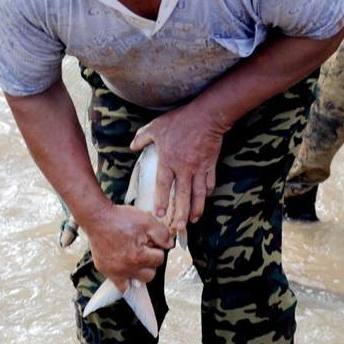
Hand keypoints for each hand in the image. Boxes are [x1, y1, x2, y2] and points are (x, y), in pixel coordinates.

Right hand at [82, 202, 172, 289]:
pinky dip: (124, 279)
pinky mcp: (104, 270)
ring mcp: (113, 271)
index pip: (159, 260)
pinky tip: (125, 269)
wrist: (97, 217)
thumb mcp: (147, 221)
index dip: (157, 250)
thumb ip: (163, 234)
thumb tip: (169, 244)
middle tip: (144, 251)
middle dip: (150, 264)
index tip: (151, 243)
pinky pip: (118, 284)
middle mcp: (125, 268)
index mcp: (138, 257)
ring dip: (138, 273)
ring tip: (135, 260)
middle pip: (149, 275)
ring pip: (134, 283)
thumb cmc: (120, 218)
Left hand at [130, 104, 223, 232]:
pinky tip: (204, 200)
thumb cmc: (180, 120)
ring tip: (193, 220)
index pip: (163, 185)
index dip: (162, 200)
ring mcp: (199, 168)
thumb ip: (143, 138)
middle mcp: (184, 168)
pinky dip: (206, 194)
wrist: (206, 115)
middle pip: (183, 195)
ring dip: (196, 209)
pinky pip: (209, 183)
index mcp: (169, 160)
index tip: (160, 213)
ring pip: (198, 194)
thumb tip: (132, 146)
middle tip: (179, 227)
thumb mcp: (156, 126)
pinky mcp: (210, 165)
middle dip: (181, 213)